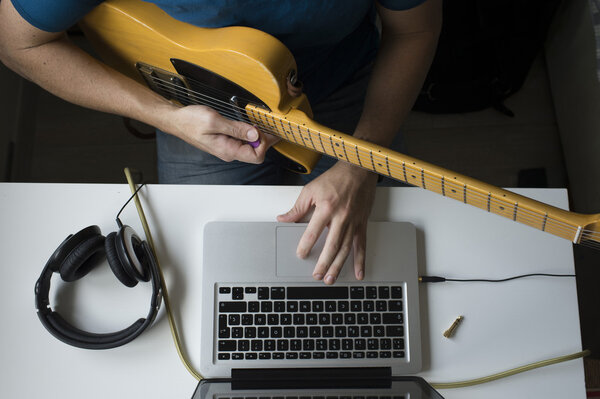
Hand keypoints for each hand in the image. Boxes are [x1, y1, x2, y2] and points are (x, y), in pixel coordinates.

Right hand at [167, 105, 278, 162]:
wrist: (177, 120)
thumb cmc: (190, 121)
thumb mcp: (214, 121)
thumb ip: (236, 128)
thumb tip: (255, 134)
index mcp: (227, 150)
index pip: (257, 156)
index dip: (264, 143)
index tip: (262, 129)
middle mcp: (229, 152)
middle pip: (256, 152)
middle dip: (264, 140)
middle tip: (269, 125)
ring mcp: (228, 148)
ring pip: (251, 147)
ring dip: (258, 136)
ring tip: (261, 123)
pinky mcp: (226, 142)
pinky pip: (243, 142)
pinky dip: (250, 134)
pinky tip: (251, 125)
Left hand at [277, 162, 377, 283]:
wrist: (359, 168)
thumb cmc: (336, 177)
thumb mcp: (311, 189)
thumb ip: (297, 207)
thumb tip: (284, 218)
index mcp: (327, 207)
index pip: (313, 232)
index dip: (305, 245)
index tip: (301, 254)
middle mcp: (342, 216)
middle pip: (331, 245)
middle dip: (323, 263)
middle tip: (316, 275)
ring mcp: (354, 221)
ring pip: (346, 248)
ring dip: (338, 265)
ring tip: (330, 278)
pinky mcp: (362, 223)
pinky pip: (362, 245)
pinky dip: (361, 260)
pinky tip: (359, 272)